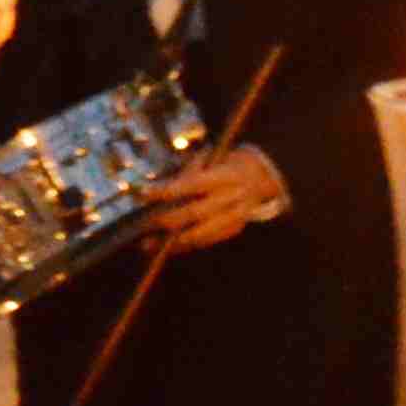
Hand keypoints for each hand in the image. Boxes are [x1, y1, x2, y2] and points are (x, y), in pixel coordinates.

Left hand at [139, 143, 285, 251]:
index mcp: (226, 175)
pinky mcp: (233, 230)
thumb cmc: (228, 164)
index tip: (144, 194)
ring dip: (170, 241)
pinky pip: (205, 241)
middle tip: (143, 224)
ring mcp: (234, 217)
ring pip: (199, 234)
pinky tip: (165, 247)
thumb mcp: (212, 158)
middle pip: (194, 213)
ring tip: (147, 245)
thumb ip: (188, 170)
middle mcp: (232, 198)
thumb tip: (158, 185)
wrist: (262, 177)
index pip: (192, 184)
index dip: (167, 190)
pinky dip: (183, 246)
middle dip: (165, 220)